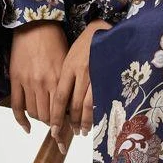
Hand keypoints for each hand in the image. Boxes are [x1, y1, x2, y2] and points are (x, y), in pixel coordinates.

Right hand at [7, 21, 68, 134]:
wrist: (35, 25)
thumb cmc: (55, 41)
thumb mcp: (67, 62)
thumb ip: (68, 83)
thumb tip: (71, 105)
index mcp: (59, 78)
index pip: (62, 110)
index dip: (65, 123)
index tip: (68, 129)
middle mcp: (43, 83)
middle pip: (48, 115)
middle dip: (53, 123)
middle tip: (57, 124)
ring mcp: (28, 82)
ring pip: (34, 113)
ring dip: (40, 120)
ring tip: (45, 118)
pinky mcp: (15, 79)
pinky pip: (16, 106)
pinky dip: (21, 120)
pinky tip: (27, 128)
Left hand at [49, 20, 112, 153]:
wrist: (105, 29)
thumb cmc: (86, 43)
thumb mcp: (71, 57)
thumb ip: (66, 77)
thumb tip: (61, 102)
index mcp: (69, 67)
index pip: (60, 98)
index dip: (56, 116)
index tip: (53, 129)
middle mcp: (82, 73)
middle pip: (73, 105)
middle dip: (71, 122)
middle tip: (70, 133)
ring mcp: (97, 75)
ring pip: (88, 105)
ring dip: (84, 121)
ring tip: (82, 131)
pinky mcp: (109, 76)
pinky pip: (102, 100)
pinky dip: (98, 113)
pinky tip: (97, 120)